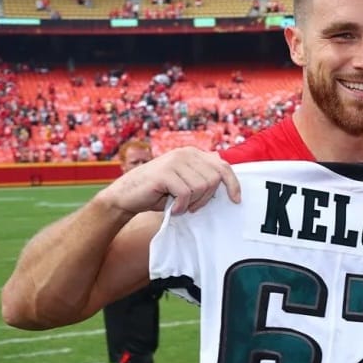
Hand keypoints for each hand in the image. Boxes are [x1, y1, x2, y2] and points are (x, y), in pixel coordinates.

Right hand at [100, 147, 240, 215]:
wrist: (127, 196)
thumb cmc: (159, 192)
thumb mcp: (185, 183)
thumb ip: (203, 178)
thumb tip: (228, 183)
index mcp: (193, 154)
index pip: (223, 166)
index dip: (233, 184)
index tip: (236, 200)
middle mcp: (185, 153)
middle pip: (214, 179)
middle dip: (206, 198)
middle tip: (192, 206)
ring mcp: (174, 161)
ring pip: (201, 187)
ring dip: (192, 203)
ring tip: (179, 206)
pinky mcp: (165, 172)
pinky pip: (185, 193)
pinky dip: (181, 206)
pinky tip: (172, 208)